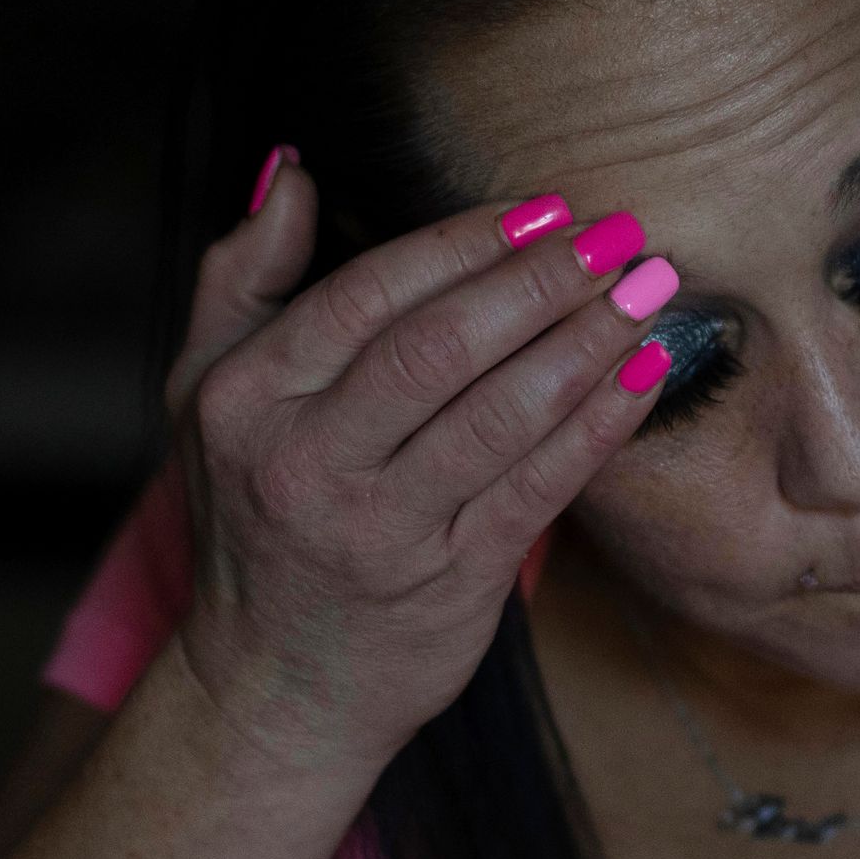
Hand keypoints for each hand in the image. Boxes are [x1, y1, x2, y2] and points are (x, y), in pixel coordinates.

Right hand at [157, 156, 670, 775]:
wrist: (273, 687)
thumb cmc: (253, 516)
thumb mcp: (208, 393)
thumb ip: (243, 278)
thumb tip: (293, 171)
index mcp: (247, 400)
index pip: (368, 295)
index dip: (466, 243)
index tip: (547, 207)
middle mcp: (306, 464)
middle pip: (439, 348)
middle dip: (541, 281)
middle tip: (619, 234)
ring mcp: (380, 530)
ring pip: (499, 416)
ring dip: (586, 343)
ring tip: (651, 289)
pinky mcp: (448, 584)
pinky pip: (539, 488)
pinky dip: (599, 424)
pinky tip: (645, 372)